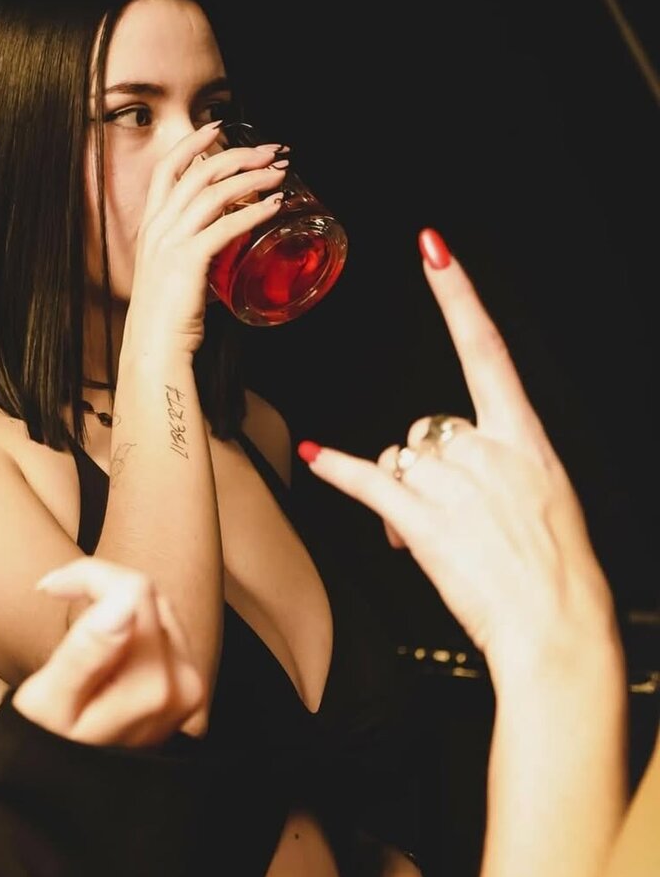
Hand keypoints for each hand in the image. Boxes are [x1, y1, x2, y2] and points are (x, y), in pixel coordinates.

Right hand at [12, 557, 203, 745]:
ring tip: (74, 621)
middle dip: (101, 585)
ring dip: (115, 602)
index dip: (89, 577)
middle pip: (149, 593)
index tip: (50, 588)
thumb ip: (86, 653)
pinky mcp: (187, 687)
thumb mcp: (49, 706)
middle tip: (58, 594)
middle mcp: (184, 683)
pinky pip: (163, 629)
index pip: (134, 589)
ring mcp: (190, 687)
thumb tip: (122, 603)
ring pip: (158, 606)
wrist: (71, 802)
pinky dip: (130, 621)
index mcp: (153, 685)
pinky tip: (100, 638)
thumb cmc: (48, 752)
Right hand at [125, 120, 287, 355]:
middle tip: (269, 151)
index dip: (192, 144)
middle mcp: (158, 227)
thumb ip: (194, 254)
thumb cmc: (165, 316)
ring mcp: (171, 242)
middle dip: (237, 155)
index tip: (217, 127)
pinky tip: (273, 206)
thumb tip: (226, 248)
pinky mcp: (188, 260)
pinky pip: (225, 226)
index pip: (167, 169)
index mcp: (151, 226)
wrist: (152, 346)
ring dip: (251, 178)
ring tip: (279, 175)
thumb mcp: (172, 274)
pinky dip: (252, 212)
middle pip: (198, 174)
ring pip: (214, 194)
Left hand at [300, 228, 618, 674]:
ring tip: (436, 537)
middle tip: (451, 515)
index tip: (433, 251)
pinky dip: (339, 472)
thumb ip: (491, 467)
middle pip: (422, 430)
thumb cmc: (556, 566)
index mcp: (523, 438)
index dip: (458, 296)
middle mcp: (486, 450)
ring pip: (398, 461)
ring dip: (403, 496)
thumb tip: (435, 467)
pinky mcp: (423, 520)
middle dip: (423, 469)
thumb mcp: (543, 499)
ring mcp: (454, 484)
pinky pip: (370, 483)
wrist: (559, 625)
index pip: (486, 349)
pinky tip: (317, 457)